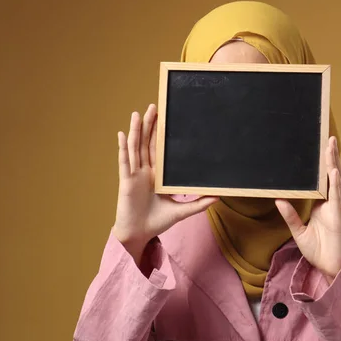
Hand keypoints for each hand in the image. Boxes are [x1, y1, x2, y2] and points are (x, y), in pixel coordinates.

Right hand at [112, 105, 218, 262]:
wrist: (140, 235)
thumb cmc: (157, 222)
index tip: (167, 118)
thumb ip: (199, 203)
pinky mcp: (126, 181)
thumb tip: (218, 196)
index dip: (161, 134)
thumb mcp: (182, 211)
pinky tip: (122, 134)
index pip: (159, 149)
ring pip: (135, 147)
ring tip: (138, 113)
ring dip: (136, 130)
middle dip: (150, 125)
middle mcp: (145, 171)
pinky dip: (123, 147)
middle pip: (147, 143)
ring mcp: (135, 174)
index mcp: (157, 175)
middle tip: (155, 106)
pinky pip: (124, 161)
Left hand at [276, 136, 340, 279]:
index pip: (320, 181)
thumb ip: (290, 215)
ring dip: (333, 161)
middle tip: (328, 137)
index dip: (321, 165)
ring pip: (334, 179)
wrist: (329, 267)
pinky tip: (333, 169)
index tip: (317, 149)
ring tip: (331, 144)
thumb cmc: (318, 250)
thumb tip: (278, 199)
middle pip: (329, 175)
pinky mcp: (336, 215)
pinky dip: (335, 181)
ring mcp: (334, 207)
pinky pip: (335, 195)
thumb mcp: (298, 231)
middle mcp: (328, 202)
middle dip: (329, 156)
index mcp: (320, 205)